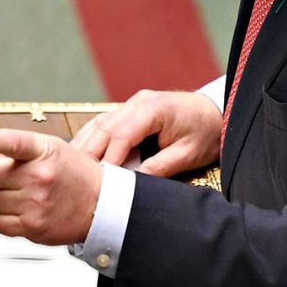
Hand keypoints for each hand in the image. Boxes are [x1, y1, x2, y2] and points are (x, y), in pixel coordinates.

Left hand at [0, 128, 101, 244]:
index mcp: (43, 151)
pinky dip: (2, 217)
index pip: (10, 142)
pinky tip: (21, 210)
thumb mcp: (41, 152)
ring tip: (22, 194)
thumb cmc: (69, 173)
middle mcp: (40, 176)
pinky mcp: (33, 227)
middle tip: (12, 177)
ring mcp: (36, 203)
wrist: (100, 204)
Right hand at [70, 89, 221, 176]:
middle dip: (88, 152)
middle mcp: (138, 102)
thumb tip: (133, 184)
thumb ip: (160, 167)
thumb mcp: (188, 154)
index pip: (121, 135)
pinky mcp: (130, 110)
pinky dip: (91, 138)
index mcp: (153, 109)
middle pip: (104, 127)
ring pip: (99, 123)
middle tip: (73, 176)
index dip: (108, 158)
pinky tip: (80, 153)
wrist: (217, 113)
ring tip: (70, 168)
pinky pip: (104, 123)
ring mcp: (132, 103)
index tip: (98, 180)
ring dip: (84, 145)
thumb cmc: (205, 132)